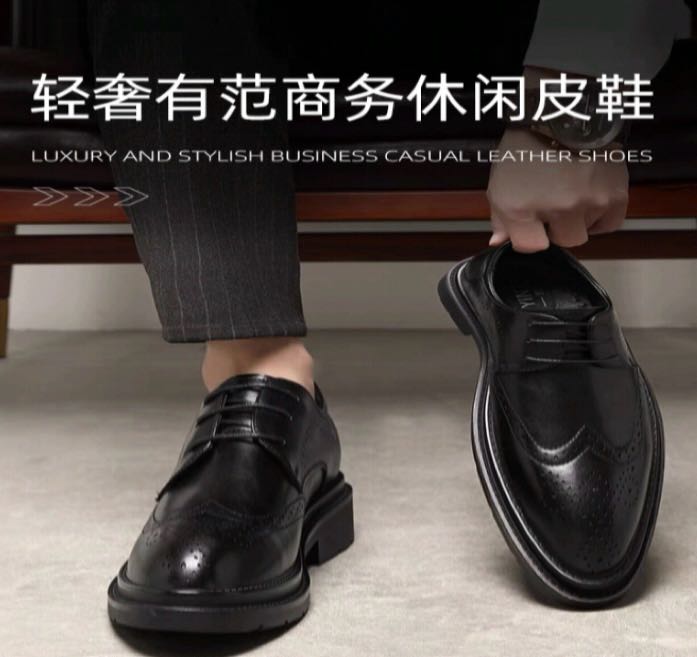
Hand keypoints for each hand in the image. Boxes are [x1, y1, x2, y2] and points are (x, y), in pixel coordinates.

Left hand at [486, 127, 628, 252]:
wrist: (563, 110)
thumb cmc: (525, 148)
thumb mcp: (500, 183)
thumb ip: (500, 218)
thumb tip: (499, 243)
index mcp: (522, 209)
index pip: (531, 247)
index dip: (531, 238)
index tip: (533, 224)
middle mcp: (559, 209)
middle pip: (565, 241)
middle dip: (559, 228)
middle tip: (555, 204)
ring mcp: (590, 202)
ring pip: (587, 230)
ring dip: (580, 217)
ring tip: (573, 189)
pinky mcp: (616, 194)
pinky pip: (610, 222)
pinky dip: (601, 215)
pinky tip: (591, 198)